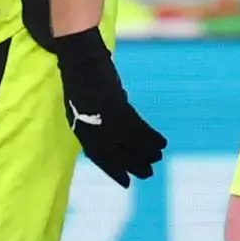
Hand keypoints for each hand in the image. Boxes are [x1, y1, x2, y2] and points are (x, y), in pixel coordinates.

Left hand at [50, 28, 167, 186]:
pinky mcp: (115, 104)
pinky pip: (135, 125)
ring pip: (127, 140)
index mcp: (79, 127)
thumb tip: (115, 136)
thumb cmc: (79, 80)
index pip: (96, 155)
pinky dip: (148, 135)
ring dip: (144, 151)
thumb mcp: (80, 107)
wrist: (80, 58)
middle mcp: (90, 125)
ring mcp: (102, 115)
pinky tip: (160, 141)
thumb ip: (94, 123)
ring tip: (157, 159)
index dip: (112, 170)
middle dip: (131, 164)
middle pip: (114, 151)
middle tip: (148, 174)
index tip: (126, 182)